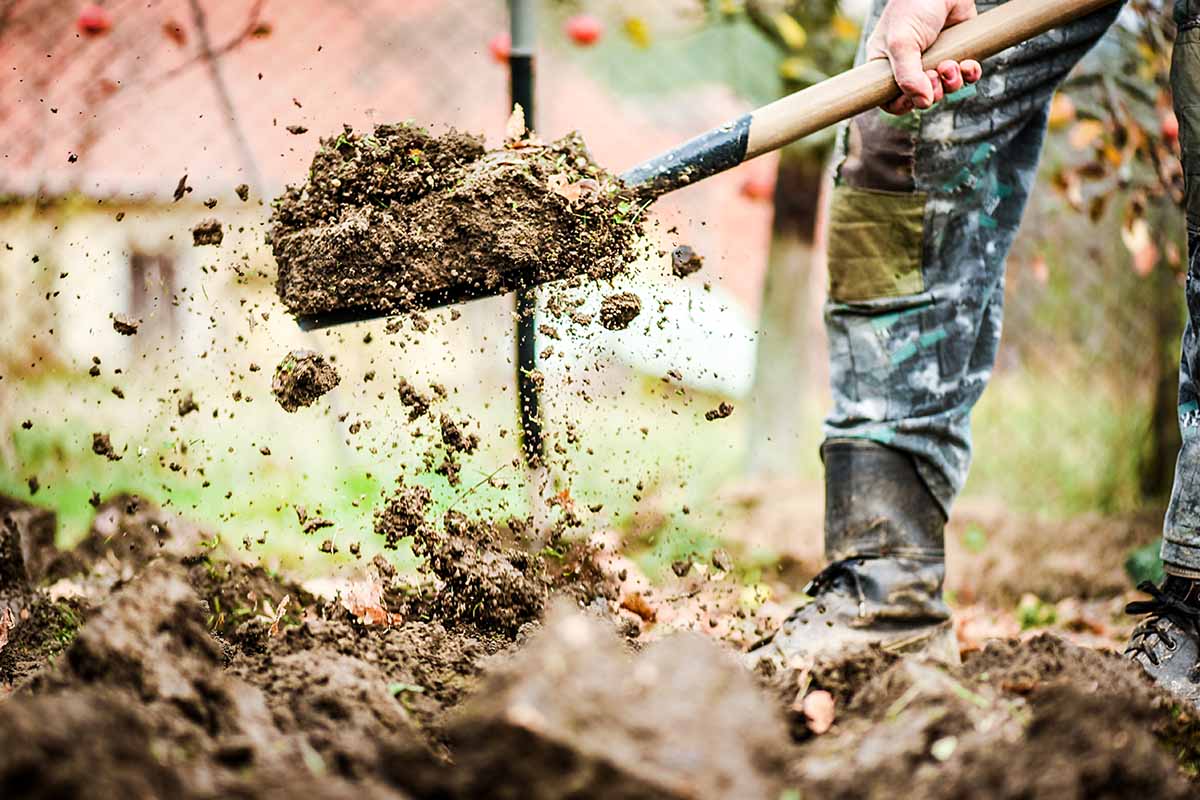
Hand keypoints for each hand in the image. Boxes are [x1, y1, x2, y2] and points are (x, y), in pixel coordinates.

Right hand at [866, 0, 982, 113]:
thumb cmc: (913, 8)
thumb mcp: (902, 44)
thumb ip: (908, 77)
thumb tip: (924, 103)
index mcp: (888, 65)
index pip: (890, 100)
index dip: (902, 104)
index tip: (913, 99)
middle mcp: (911, 66)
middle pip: (922, 98)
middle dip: (932, 91)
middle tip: (935, 75)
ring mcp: (935, 60)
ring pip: (946, 89)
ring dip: (952, 83)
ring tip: (951, 64)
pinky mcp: (958, 52)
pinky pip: (966, 76)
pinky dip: (970, 74)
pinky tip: (968, 64)